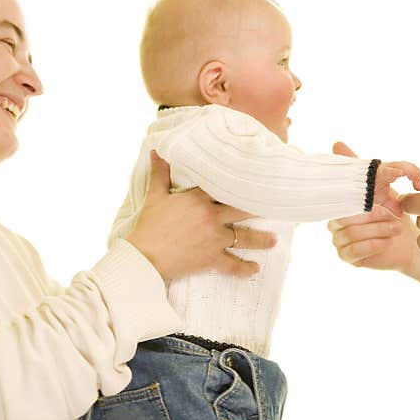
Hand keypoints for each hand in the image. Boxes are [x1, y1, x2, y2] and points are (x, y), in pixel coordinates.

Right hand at [127, 151, 276, 279]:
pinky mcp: (211, 259)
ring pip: (244, 238)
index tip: (257, 180)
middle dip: (259, 209)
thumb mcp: (154, 195)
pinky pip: (232, 265)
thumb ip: (160, 173)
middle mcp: (212, 216)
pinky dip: (244, 269)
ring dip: (261, 240)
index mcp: (199, 198)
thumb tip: (156, 150)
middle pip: (242, 211)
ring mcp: (214, 239)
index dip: (241, 184)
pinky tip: (255, 269)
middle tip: (275, 207)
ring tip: (274, 241)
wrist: (144, 256)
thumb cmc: (148, 225)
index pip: (224, 187)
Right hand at [328, 142, 418, 271]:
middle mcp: (336, 221)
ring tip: (397, 228)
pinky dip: (375, 244)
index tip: (388, 197)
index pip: (342, 196)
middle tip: (397, 215)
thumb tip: (338, 143)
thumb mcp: (383, 188)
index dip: (363, 197)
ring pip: (351, 233)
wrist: (408, 245)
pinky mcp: (346, 256)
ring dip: (379, 229)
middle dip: (376, 215)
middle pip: (346, 216)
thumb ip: (368, 168)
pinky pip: (355, 250)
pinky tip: (388, 241)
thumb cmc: (394, 216)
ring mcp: (339, 240)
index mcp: (341, 203)